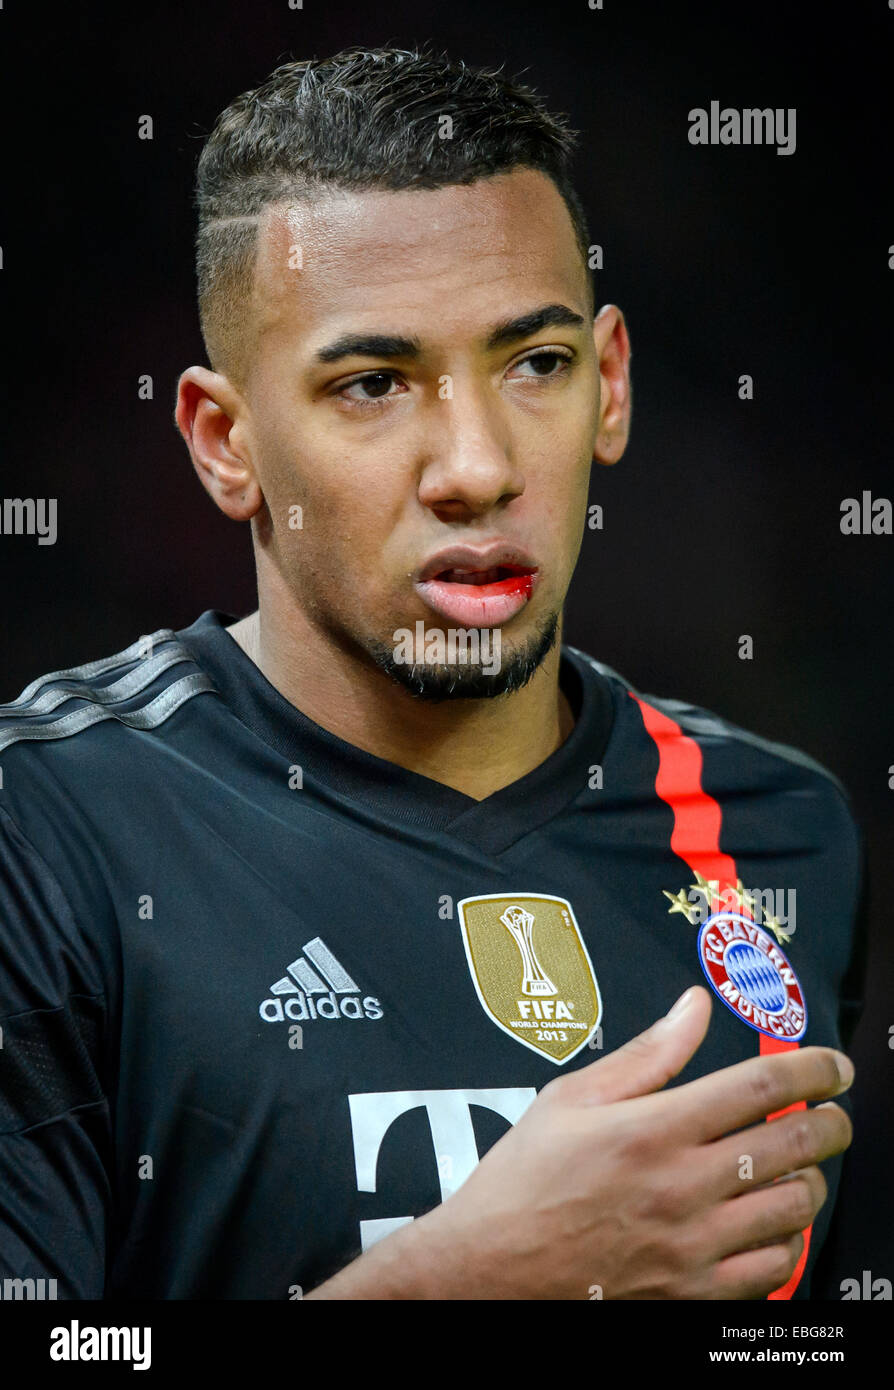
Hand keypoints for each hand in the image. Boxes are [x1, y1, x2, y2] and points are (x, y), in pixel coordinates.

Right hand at [418, 986, 852, 1298]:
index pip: (761, 1088)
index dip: (814, 1069)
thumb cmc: (524, 1183)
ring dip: (810, 1179)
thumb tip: (691, 1008)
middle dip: (831, 1121)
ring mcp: (692, 1246)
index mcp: (653, 1129)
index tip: (833, 1067)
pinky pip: (776, 1270)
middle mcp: (681, 1187)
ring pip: (793, 1207)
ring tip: (797, 1166)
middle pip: (794, 1144)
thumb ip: (645, 1054)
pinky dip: (790, 1241)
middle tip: (834, 1112)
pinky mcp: (694, 1294)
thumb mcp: (571, 1099)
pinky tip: (772, 1222)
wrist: (489, 1271)